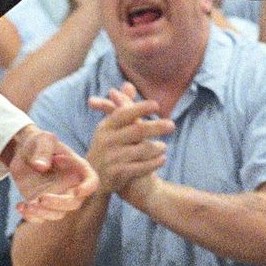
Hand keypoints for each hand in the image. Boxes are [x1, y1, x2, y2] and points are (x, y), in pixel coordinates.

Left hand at [3, 125, 101, 221]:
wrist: (23, 152)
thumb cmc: (38, 142)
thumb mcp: (42, 140)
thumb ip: (43, 150)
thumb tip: (41, 166)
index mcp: (78, 169)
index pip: (91, 182)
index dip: (87, 189)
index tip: (77, 192)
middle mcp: (71, 186)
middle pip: (74, 203)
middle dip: (59, 204)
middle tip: (41, 198)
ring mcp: (57, 197)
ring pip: (57, 214)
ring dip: (43, 213)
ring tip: (27, 205)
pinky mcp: (42, 205)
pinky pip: (40, 218)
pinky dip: (30, 216)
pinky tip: (20, 206)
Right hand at [82, 83, 173, 197]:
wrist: (94, 180)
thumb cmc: (106, 149)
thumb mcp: (109, 128)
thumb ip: (121, 107)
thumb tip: (128, 84)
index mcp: (105, 127)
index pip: (123, 114)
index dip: (140, 108)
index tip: (156, 105)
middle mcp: (107, 141)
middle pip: (136, 131)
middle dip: (155, 127)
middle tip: (172, 125)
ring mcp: (111, 158)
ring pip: (141, 150)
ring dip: (156, 147)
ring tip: (164, 146)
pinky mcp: (117, 174)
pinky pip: (141, 167)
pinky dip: (154, 162)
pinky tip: (163, 159)